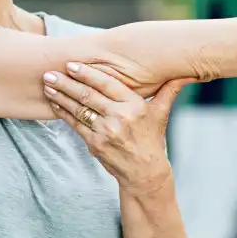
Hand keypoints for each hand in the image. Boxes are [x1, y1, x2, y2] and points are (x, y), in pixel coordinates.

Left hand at [42, 63, 193, 193]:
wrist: (145, 173)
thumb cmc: (152, 139)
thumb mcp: (161, 114)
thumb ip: (169, 91)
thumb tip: (189, 73)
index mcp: (135, 106)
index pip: (108, 84)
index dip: (88, 73)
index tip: (71, 64)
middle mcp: (120, 118)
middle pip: (88, 95)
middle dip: (66, 82)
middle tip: (49, 72)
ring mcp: (106, 132)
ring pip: (79, 109)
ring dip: (60, 96)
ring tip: (47, 84)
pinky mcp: (95, 144)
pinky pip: (76, 125)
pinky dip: (63, 112)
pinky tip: (54, 102)